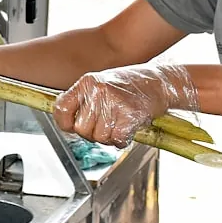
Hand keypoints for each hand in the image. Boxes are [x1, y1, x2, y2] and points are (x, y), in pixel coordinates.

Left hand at [53, 64, 197, 147]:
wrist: (160, 82)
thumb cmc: (131, 85)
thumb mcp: (101, 84)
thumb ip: (84, 100)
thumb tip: (68, 123)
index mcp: (87, 82)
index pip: (61, 109)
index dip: (66, 123)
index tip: (73, 126)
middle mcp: (97, 91)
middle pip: (81, 129)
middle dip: (93, 133)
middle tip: (107, 125)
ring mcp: (113, 102)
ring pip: (99, 137)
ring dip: (109, 137)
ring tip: (119, 124)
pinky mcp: (129, 115)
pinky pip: (117, 140)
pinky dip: (122, 140)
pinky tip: (128, 129)